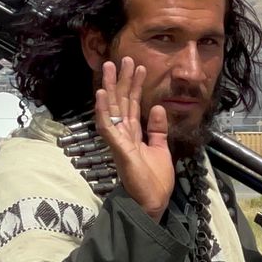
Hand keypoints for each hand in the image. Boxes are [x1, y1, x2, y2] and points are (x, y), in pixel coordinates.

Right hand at [94, 57, 172, 221]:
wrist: (153, 202)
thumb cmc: (154, 180)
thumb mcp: (161, 148)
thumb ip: (157, 129)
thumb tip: (158, 107)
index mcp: (133, 134)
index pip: (133, 105)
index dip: (135, 86)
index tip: (138, 67)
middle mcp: (123, 135)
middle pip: (121, 102)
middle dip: (122, 80)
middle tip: (123, 58)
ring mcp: (118, 141)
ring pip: (112, 109)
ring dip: (110, 88)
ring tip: (110, 67)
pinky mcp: (117, 149)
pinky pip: (107, 127)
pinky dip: (103, 111)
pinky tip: (101, 95)